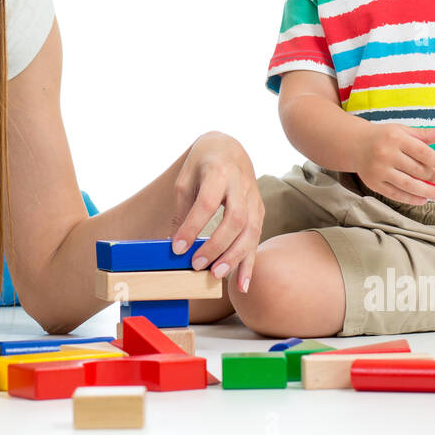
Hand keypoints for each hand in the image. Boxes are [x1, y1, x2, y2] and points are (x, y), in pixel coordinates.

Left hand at [170, 131, 264, 294]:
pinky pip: (256, 239)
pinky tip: (241, 285)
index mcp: (218, 172)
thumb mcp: (185, 179)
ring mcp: (254, 199)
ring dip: (234, 257)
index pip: (207, 203)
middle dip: (216, 245)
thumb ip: (182, 210)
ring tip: (216, 275)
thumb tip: (174, 246)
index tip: (177, 248)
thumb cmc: (202, 165)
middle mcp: (241, 185)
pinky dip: (249, 264)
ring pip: (250, 231)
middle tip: (196, 265)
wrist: (229, 150)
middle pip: (234, 219)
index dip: (193, 227)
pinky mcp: (260, 211)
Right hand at [355, 122, 434, 204]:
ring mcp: (378, 169)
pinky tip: (422, 200)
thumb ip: (425, 134)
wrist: (355, 144)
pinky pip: (395, 194)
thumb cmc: (385, 137)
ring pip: (407, 184)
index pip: (422, 152)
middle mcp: (386, 153)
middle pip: (416, 169)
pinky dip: (410, 199)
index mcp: (396, 138)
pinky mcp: (373, 183)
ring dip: (425, 191)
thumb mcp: (403, 131)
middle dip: (431, 175)